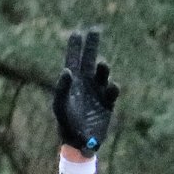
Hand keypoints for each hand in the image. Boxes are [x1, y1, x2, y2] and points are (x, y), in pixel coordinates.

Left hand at [52, 27, 118, 154]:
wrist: (79, 143)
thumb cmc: (66, 124)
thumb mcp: (60, 106)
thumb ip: (62, 89)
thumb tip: (67, 70)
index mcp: (72, 84)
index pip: (73, 60)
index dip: (75, 47)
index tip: (77, 32)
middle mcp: (85, 84)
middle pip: (90, 60)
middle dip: (92, 46)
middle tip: (95, 29)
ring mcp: (97, 92)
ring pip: (103, 74)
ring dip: (103, 69)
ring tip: (102, 65)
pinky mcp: (107, 103)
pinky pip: (112, 91)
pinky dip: (113, 87)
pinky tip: (111, 86)